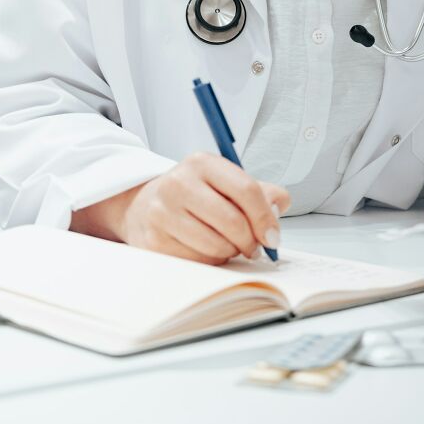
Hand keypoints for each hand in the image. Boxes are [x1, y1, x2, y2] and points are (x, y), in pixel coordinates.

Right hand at [120, 152, 290, 264]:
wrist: (144, 205)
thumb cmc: (193, 195)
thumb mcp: (224, 182)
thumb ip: (258, 191)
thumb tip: (280, 203)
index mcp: (202, 163)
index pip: (246, 190)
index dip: (265, 217)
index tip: (273, 236)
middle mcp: (179, 183)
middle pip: (233, 221)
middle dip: (251, 241)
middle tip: (254, 247)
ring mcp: (163, 212)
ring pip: (217, 245)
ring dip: (231, 252)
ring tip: (229, 245)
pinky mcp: (154, 241)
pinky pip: (198, 261)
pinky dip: (210, 260)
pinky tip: (207, 249)